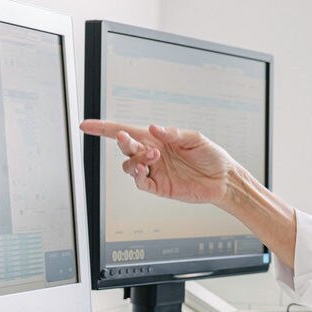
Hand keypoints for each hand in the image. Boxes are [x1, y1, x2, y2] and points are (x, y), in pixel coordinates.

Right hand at [79, 120, 240, 204]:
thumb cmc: (212, 156)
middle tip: (127, 139)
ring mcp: (155, 171)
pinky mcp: (159, 186)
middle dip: (123, 142)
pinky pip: (140, 182)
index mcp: (158, 140)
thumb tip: (153, 128)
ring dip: (135, 159)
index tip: (86, 125)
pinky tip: (143, 169)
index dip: (105, 129)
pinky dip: (137, 175)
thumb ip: (173, 134)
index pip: (127, 132)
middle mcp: (153, 154)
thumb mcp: (195, 139)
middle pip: (125, 147)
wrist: (224, 179)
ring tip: (153, 156)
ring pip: (129, 165)